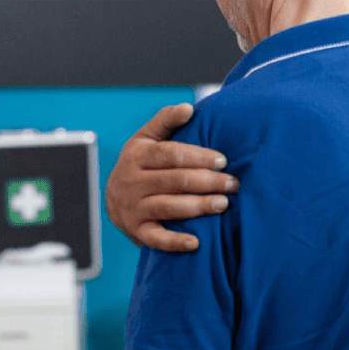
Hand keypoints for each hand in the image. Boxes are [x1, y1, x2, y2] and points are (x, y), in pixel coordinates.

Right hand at [105, 103, 237, 251]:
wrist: (115, 200)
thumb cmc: (141, 165)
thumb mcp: (146, 139)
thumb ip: (166, 121)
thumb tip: (188, 107)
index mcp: (137, 156)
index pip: (170, 154)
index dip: (199, 157)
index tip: (223, 160)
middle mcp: (132, 182)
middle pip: (175, 180)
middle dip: (208, 181)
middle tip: (233, 183)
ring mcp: (133, 208)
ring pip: (169, 207)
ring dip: (199, 206)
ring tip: (224, 204)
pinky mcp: (137, 231)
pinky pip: (156, 238)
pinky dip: (175, 242)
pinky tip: (196, 242)